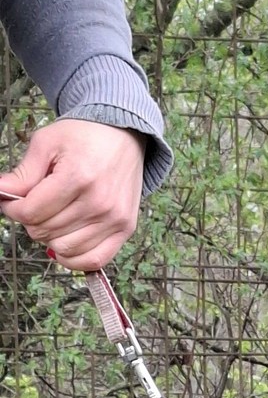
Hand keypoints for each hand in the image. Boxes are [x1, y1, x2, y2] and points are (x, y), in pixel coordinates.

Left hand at [0, 121, 145, 270]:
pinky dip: (73, 259)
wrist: (124, 137)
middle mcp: (98, 202)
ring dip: (50, 238)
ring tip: (51, 220)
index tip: (10, 202)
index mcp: (77, 177)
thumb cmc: (85, 137)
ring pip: (65, 249)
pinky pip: (93, 260)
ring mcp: (113, 219)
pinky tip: (64, 244)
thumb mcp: (47, 143)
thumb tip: (1, 192)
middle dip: (31, 221)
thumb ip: (23, 172)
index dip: (13, 210)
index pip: (31, 212)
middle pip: (46, 231)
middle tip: (33, 207)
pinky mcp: (125, 229)